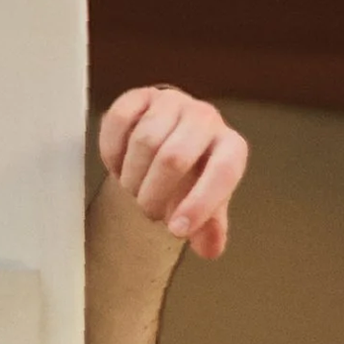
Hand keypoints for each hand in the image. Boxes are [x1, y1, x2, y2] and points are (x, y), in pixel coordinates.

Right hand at [96, 86, 248, 261]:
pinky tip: (119, 167)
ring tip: (135, 189)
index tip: (177, 231)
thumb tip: (210, 247)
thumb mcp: (206, 210)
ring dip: (132, 178)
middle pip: (173, 158)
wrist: (169, 148)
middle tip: (149, 212)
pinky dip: (113, 153)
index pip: (222, 173)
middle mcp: (205, 118)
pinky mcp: (140, 96)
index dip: (198, 205)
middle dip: (154, 196)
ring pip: (144, 141)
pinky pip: (119, 122)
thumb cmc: (192, 182)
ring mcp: (172, 102)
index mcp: (230, 147)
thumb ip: (210, 230)